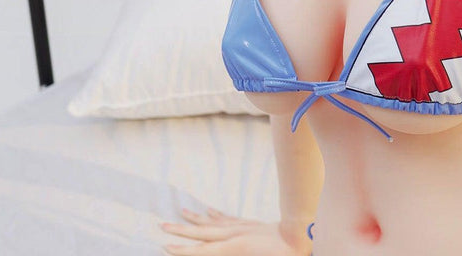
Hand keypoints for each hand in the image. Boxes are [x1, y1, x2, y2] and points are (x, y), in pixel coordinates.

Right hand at [158, 206, 310, 254]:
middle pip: (202, 232)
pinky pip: (227, 218)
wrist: (299, 234)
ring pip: (213, 222)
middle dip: (182, 231)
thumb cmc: (282, 255)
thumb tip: (216, 237)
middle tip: (162, 226)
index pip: (203, 250)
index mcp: (235, 247)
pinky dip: (215, 215)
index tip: (165, 246)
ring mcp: (241, 226)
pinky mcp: (249, 223)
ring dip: (196, 219)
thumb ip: (235, 254)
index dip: (183, 250)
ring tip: (180, 212)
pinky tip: (207, 210)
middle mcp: (234, 234)